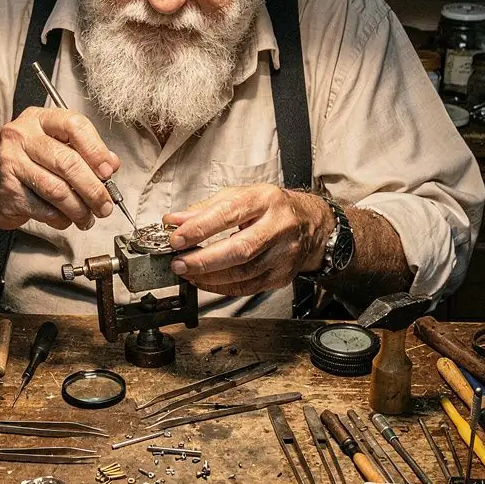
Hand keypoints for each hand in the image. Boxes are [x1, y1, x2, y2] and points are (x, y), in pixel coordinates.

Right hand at [0, 107, 119, 232]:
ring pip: (57, 190)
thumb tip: (111, 164)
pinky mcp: (7, 190)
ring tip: (88, 217)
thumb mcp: (55, 149)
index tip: (108, 171)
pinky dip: (61, 218)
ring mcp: (11, 162)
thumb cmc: (26, 165)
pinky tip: (65, 218)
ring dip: (79, 209)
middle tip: (105, 204)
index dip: (96, 150)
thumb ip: (83, 153)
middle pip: (67, 162)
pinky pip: (44, 209)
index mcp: (38, 119)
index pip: (74, 125)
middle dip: (93, 188)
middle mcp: (21, 136)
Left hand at [163, 186, 333, 297]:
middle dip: (204, 259)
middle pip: (240, 249)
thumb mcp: (240, 196)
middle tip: (179, 263)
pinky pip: (247, 287)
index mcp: (266, 200)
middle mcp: (279, 226)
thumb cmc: (271, 208)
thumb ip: (205, 209)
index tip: (177, 237)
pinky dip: (222, 286)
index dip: (200, 227)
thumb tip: (174, 221)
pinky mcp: (282, 275)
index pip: (230, 213)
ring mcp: (284, 254)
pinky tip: (206, 280)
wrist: (310, 223)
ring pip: (243, 273)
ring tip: (187, 272)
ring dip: (209, 276)